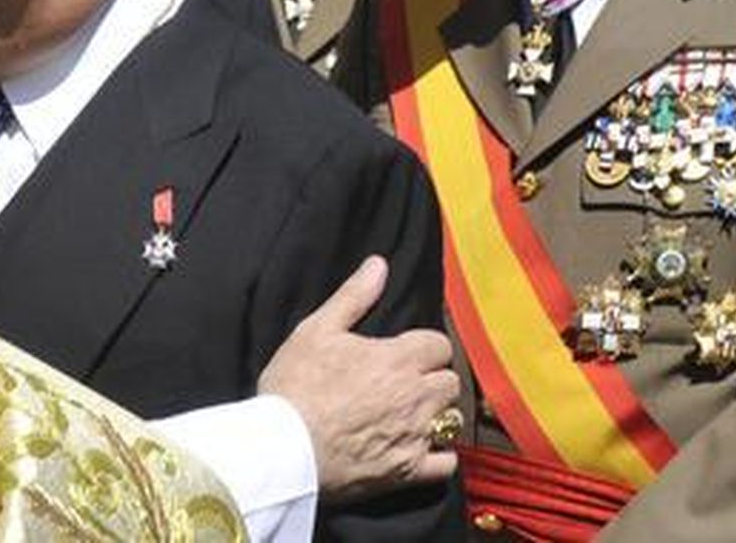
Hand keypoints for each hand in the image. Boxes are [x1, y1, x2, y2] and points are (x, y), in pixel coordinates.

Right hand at [258, 256, 458, 500]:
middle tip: (407, 383)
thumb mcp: (316, 330)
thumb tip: (379, 265)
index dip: (423, 347)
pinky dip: (440, 457)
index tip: (405, 353)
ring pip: (452, 419)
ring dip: (437, 414)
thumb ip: (353, 296)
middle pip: (450, 381)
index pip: (439, 344)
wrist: (283, 449)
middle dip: (433, 378)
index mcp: (398, 358)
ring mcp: (415, 435)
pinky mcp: (408, 471)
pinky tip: (422, 450)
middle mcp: (416, 396)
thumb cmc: (295, 387)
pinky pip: (447, 464)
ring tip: (413, 414)